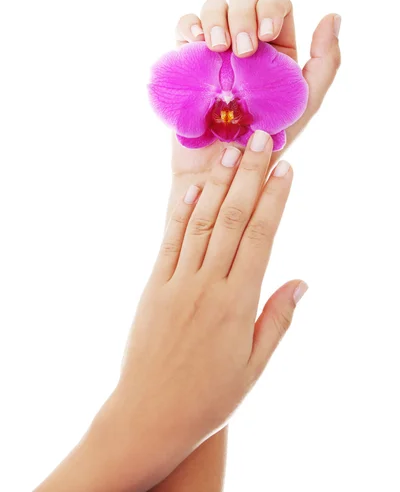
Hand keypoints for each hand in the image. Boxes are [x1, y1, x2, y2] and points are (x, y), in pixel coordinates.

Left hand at [104, 132, 306, 490]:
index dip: (274, 198)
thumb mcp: (255, 364)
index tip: (284, 168)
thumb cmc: (208, 396)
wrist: (149, 416)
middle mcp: (206, 284)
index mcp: (237, 302)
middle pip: (232, 217)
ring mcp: (176, 282)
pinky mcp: (153, 286)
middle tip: (260, 137)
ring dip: (216, 183)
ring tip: (229, 149)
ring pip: (201, 222)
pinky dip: (181, 213)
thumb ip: (277, 318)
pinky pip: (169, 242)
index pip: (261, 236)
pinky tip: (191, 189)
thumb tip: (301, 280)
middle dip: (248, 174)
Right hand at [173, 0, 340, 176]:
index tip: (266, 36)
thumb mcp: (304, 104)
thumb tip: (333, 15)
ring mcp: (214, 49)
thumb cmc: (265, 143)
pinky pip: (185, 26)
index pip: (275, 4)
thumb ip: (325, 62)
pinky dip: (189, 25)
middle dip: (243, 14)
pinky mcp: (187, 59)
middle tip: (241, 50)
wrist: (222, 169)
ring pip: (214, 6)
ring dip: (216, 18)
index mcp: (275, 48)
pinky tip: (196, 41)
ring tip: (218, 49)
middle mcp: (244, 42)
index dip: (270, 9)